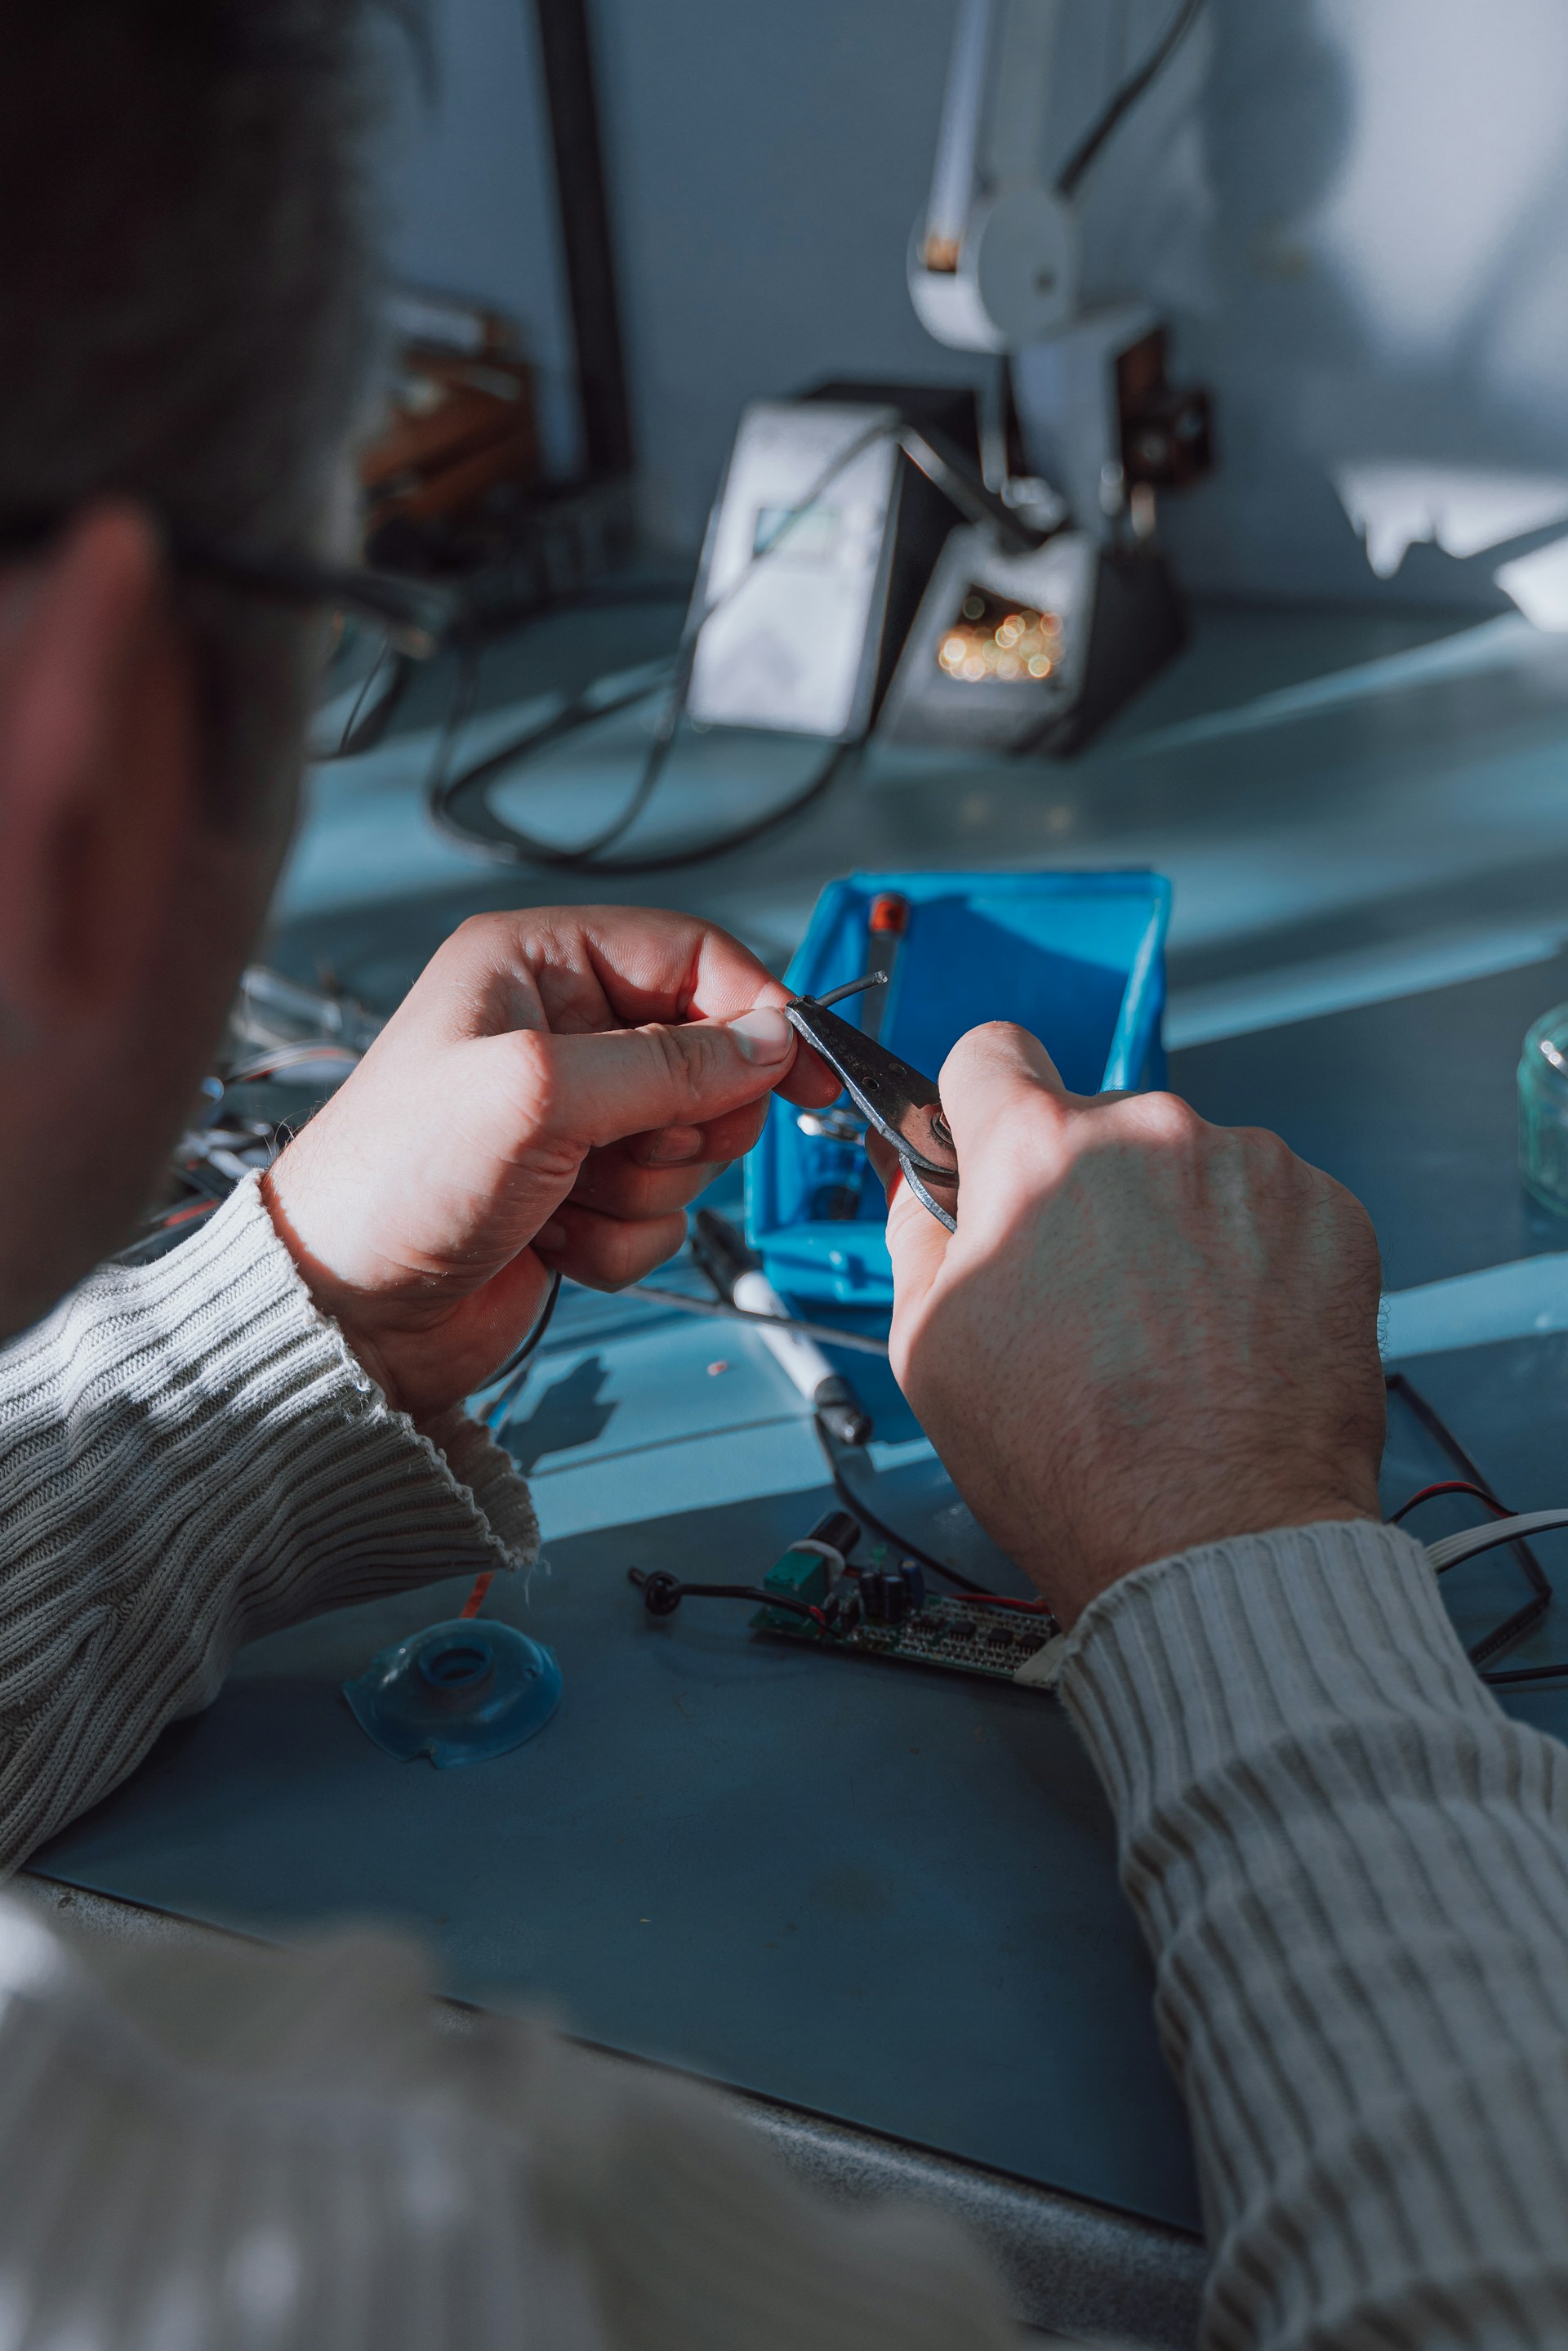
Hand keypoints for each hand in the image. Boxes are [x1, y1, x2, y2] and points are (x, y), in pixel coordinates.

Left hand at [262, 907, 837, 1421]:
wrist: (343, 1314)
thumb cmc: (397, 1179)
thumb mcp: (540, 1092)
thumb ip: (669, 1062)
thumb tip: (773, 1044)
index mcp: (535, 965)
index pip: (690, 955)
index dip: (755, 1010)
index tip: (804, 1071)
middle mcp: (557, 1032)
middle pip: (706, 1057)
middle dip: (680, 1123)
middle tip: (626, 1148)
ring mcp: (569, 1119)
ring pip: (689, 1146)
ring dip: (643, 1189)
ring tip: (563, 1199)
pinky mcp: (578, 1194)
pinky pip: (661, 1212)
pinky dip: (620, 1239)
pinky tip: (553, 1241)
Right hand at [873, 1024, 1384, 1627]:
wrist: (1218, 1547)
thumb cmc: (1073, 1468)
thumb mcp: (928, 1348)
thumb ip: (917, 1234)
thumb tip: (917, 1180)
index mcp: (1036, 1152)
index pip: (990, 1053)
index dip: (979, 1104)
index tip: (989, 1143)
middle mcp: (1151, 1134)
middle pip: (1095, 1123)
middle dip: (1081, 1189)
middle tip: (1082, 1296)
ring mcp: (1252, 1170)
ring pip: (1188, 1166)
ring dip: (1172, 1223)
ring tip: (1167, 1336)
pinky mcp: (1331, 1215)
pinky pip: (1269, 1207)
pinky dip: (1250, 1256)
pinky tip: (1230, 1339)